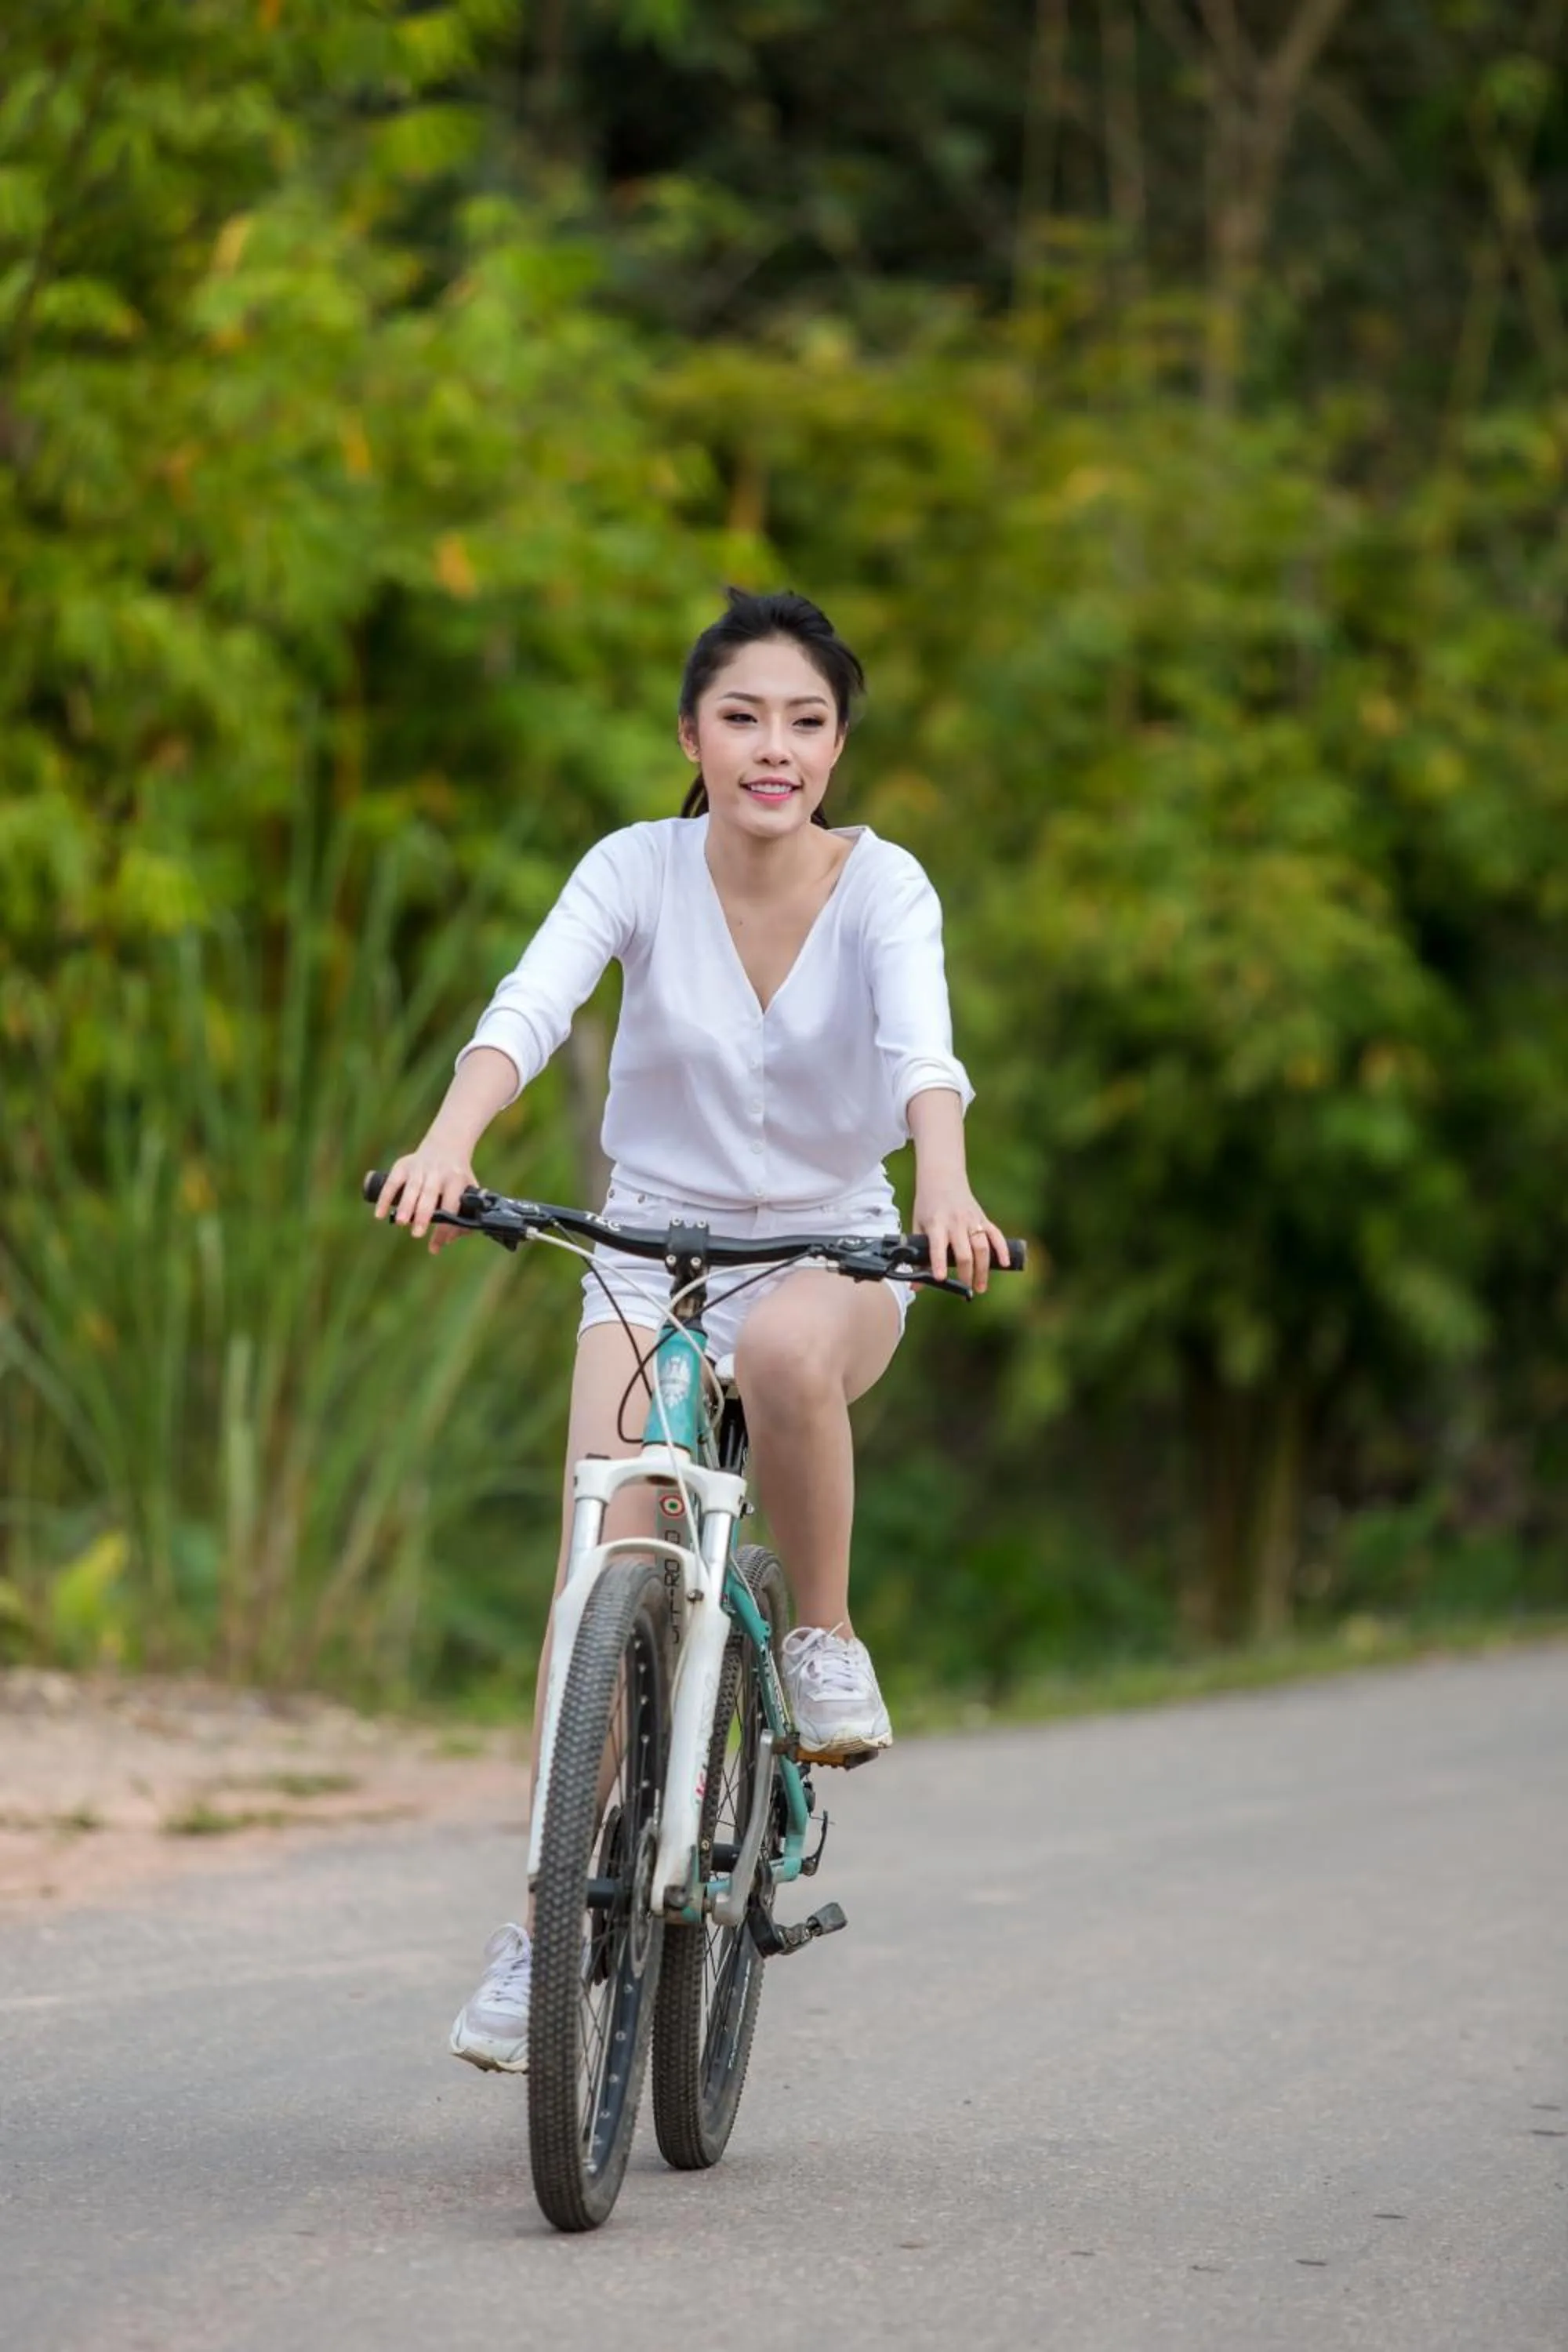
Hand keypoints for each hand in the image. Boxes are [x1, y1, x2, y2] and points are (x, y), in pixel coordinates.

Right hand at [373, 1138, 477, 1254]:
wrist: (446, 1145)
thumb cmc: (456, 1177)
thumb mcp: (467, 1190)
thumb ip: (463, 1214)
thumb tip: (449, 1240)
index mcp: (456, 1179)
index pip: (451, 1205)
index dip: (445, 1225)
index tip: (438, 1244)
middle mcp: (438, 1172)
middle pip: (430, 1194)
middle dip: (423, 1214)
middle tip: (417, 1234)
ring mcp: (420, 1167)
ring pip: (412, 1187)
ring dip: (405, 1206)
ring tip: (400, 1223)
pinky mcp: (403, 1164)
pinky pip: (393, 1182)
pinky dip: (385, 1197)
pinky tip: (379, 1214)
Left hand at [912, 1185, 1010, 1293]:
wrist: (942, 1177)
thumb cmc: (927, 1205)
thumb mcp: (917, 1226)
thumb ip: (918, 1255)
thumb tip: (916, 1285)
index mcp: (936, 1224)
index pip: (938, 1247)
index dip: (939, 1263)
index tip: (941, 1279)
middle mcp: (955, 1223)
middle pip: (965, 1252)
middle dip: (966, 1274)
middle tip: (966, 1289)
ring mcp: (971, 1220)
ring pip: (982, 1247)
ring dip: (983, 1269)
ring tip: (981, 1286)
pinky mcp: (983, 1218)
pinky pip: (996, 1235)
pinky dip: (1002, 1249)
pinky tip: (1005, 1264)